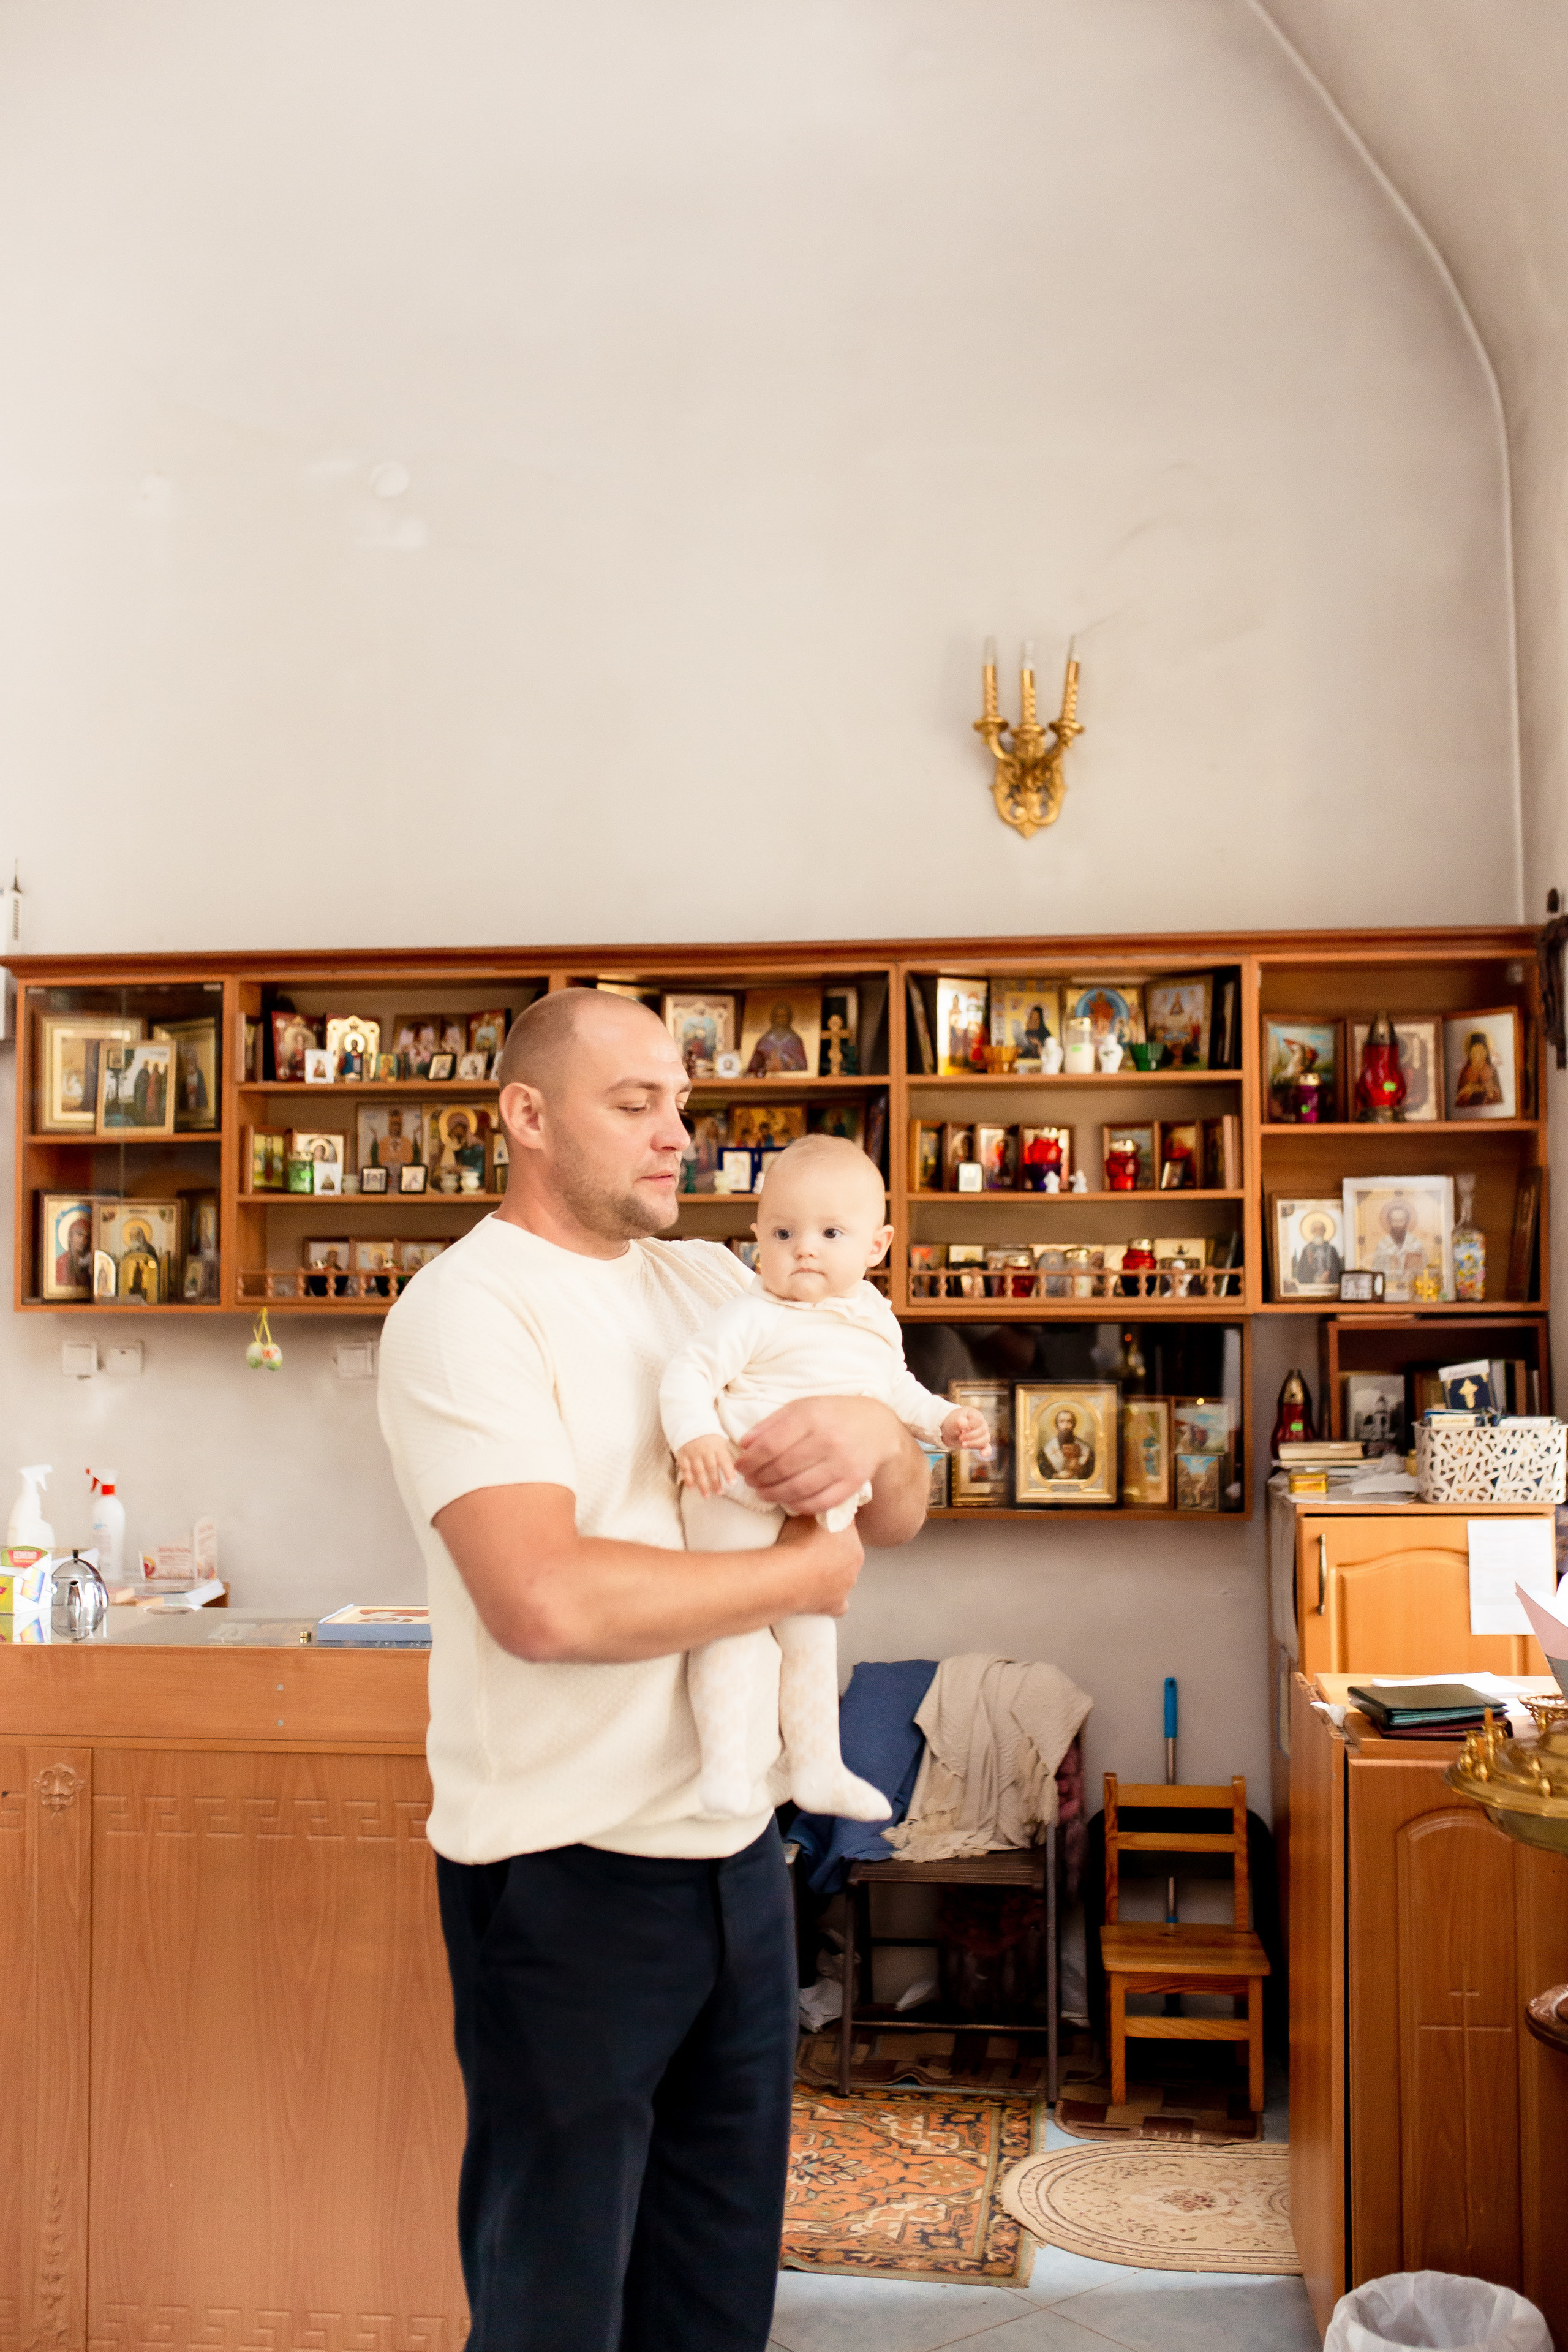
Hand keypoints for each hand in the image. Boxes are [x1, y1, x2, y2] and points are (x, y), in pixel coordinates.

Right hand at [675, 1434, 737, 1498]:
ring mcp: (693, 1453)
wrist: (691, 1425)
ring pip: (698, 1471)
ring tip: (706, 1496)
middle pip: (711, 1468)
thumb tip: (735, 1472)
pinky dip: (688, 1478)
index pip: (724, 1460)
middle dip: (715, 1482)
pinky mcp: (683, 1455)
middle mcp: (705, 1450)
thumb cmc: (710, 1438)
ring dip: (702, 1484)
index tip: (732, 1483)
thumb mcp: (721, 1443)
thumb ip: (726, 1457)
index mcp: (717, 1446)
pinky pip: (685, 1468)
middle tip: (719, 1493)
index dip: (728, 1472)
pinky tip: (691, 1488)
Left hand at [736, 1395, 902, 1518]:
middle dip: (759, 1479)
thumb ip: (771, 1424)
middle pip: (781, 1469)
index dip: (750, 1461)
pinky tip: (787, 1501)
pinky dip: (798, 1505)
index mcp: (812, 1416)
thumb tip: (744, 1445)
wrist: (877, 1426)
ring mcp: (843, 1463)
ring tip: (763, 1492)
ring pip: (798, 1488)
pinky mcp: (853, 1483)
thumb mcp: (801, 1407)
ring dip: (774, 1495)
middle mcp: (829, 1440)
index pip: (770, 1445)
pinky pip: (819, 1502)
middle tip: (750, 1481)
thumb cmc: (832, 1415)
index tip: (740, 1467)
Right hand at [776, 1510, 863, 1616]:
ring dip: (831, 1574)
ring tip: (807, 1572)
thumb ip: (815, 1509)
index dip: (831, 1524)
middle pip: (846, 1551)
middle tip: (809, 1549)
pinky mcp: (838, 1604)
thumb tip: (814, 1505)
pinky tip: (819, 1597)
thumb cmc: (795, 1544)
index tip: (818, 1526)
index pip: (845, 1525)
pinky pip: (839, 1604)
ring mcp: (848, 1584)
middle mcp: (855, 1560)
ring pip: (844, 1576)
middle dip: (832, 1550)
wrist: (787, 1577)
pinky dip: (831, 1601)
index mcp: (851, 1536)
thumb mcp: (805, 1514)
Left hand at [941, 1407, 992, 1457]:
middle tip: (960, 1438)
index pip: (979, 1421)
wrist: (948, 1432)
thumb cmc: (951, 1423)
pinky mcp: (979, 1443)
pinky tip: (983, 1455)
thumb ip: (958, 1421)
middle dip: (971, 1436)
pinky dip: (986, 1451)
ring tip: (963, 1445)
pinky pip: (986, 1447)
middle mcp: (981, 1423)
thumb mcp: (952, 1421)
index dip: (971, 1427)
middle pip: (983, 1431)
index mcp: (975, 1415)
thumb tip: (964, 1422)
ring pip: (985, 1439)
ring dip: (974, 1443)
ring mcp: (981, 1433)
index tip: (961, 1430)